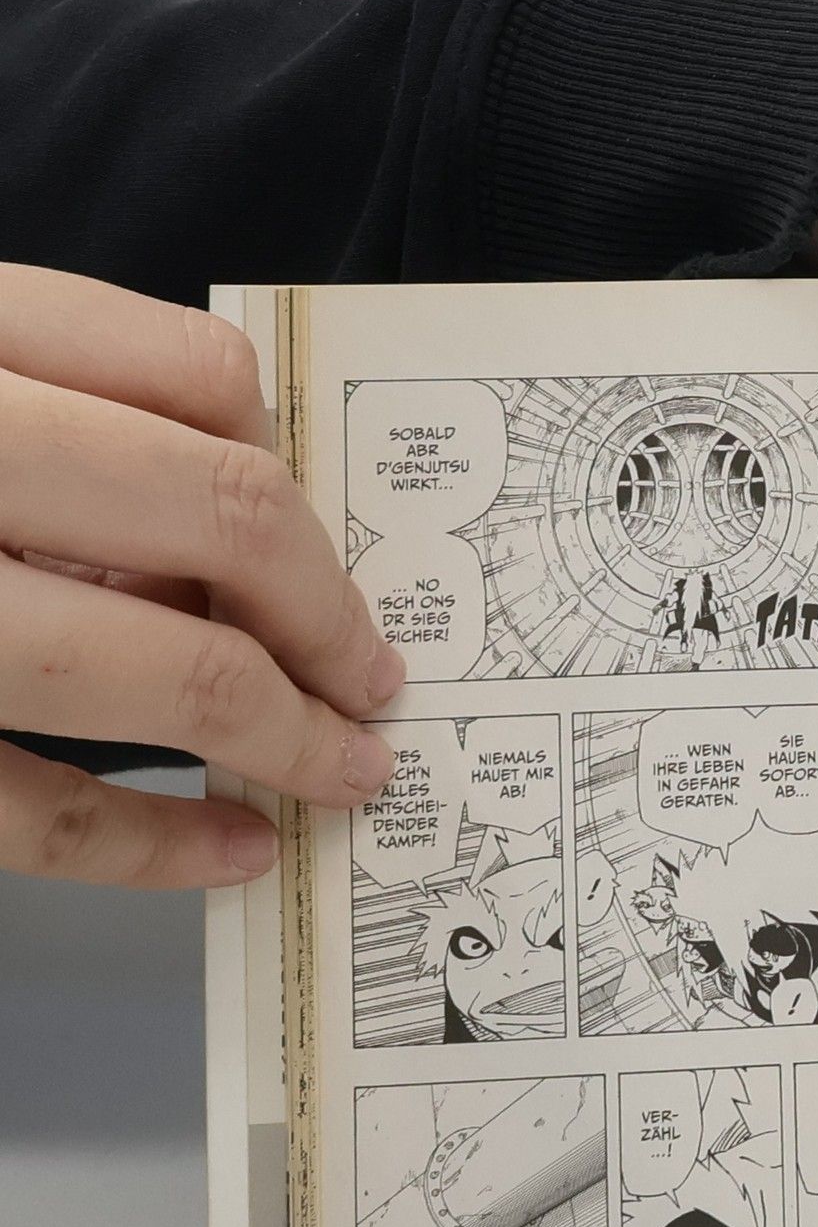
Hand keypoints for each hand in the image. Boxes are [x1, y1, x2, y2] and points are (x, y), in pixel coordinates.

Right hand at [0, 265, 401, 888]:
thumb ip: (46, 408)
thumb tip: (231, 522)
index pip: (199, 378)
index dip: (295, 483)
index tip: (330, 557)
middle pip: (219, 515)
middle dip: (333, 614)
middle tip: (374, 678)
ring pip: (155, 668)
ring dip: (288, 732)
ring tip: (345, 769)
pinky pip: (34, 812)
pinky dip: (158, 844)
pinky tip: (237, 848)